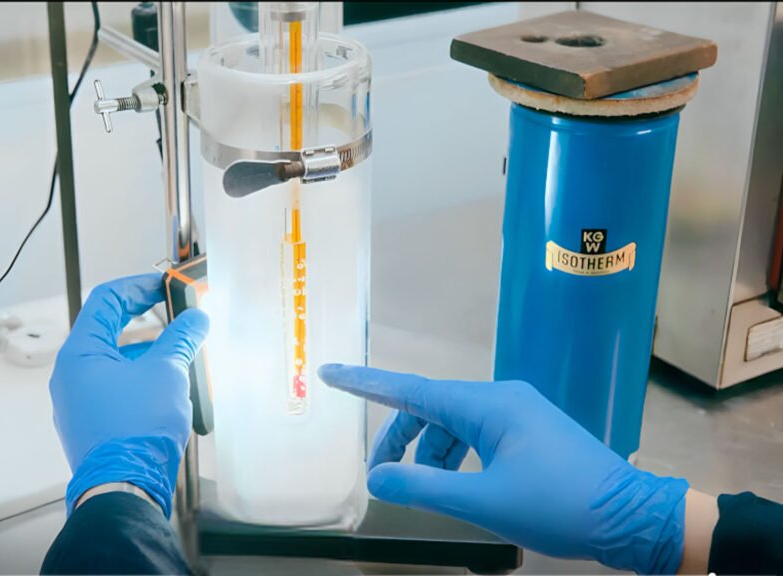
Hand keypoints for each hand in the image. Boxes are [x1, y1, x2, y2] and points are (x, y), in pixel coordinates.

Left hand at [50, 274, 207, 517]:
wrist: (125, 489)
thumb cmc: (134, 432)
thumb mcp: (166, 372)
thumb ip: (181, 338)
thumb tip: (195, 318)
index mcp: (79, 354)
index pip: (107, 300)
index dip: (139, 285)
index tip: (166, 284)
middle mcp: (72, 376)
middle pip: (110, 331)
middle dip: (148, 321)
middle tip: (177, 314)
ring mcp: (79, 403)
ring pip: (116, 363)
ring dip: (149, 353)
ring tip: (182, 355)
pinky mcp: (94, 425)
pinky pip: (117, 389)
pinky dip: (143, 380)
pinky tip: (169, 388)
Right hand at [319, 364, 688, 573]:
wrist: (633, 519)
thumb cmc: (560, 506)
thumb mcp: (485, 503)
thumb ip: (424, 488)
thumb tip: (376, 480)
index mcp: (489, 405)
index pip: (412, 390)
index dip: (367, 384)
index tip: (330, 374)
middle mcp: (501, 398)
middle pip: (430, 410)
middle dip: (400, 441)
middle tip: (382, 479)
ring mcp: (518, 413)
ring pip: (453, 425)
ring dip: (430, 455)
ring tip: (427, 493)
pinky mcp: (530, 431)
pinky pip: (477, 435)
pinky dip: (457, 459)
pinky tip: (457, 487)